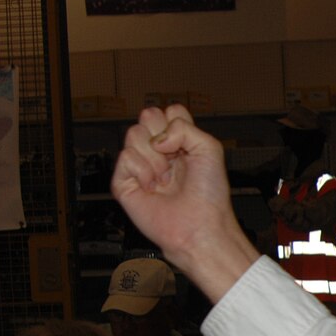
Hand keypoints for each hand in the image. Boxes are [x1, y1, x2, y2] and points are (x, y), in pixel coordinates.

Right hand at [109, 105, 260, 301]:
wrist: (199, 225)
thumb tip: (156, 138)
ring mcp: (141, 165)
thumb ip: (184, 127)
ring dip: (155, 157)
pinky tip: (153, 187)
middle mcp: (159, 151)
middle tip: (175, 159)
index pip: (168, 111)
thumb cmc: (209, 194)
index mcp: (180, 141)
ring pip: (133, 133)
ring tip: (166, 178)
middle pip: (147, 116)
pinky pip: (124, 157)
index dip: (177, 123)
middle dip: (163, 135)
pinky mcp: (124, 182)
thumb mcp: (210, 148)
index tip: (188, 145)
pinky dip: (142, 171)